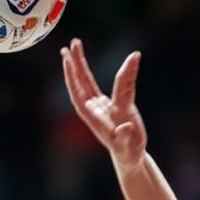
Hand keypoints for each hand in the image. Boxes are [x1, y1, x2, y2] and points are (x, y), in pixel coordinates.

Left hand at [61, 38, 146, 165]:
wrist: (129, 155)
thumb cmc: (127, 151)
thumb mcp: (127, 144)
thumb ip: (125, 136)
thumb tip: (126, 126)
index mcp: (95, 116)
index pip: (82, 92)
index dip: (75, 77)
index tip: (71, 61)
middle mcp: (93, 108)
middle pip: (81, 83)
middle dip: (75, 64)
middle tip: (71, 45)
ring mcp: (98, 104)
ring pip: (87, 80)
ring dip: (80, 63)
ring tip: (74, 45)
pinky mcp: (106, 102)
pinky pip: (98, 82)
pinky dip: (93, 70)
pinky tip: (89, 60)